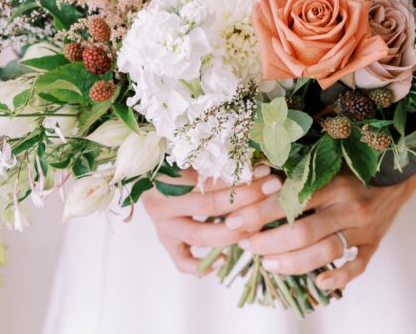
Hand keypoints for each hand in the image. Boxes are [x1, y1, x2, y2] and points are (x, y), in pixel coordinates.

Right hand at [140, 165, 282, 275]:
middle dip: (246, 200)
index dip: (240, 176)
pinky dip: (201, 265)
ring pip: (199, 235)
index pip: (210, 179)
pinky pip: (182, 260)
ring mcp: (162, 225)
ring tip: (258, 225)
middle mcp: (162, 203)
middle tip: (271, 192)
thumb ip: (217, 157)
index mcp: (166, 175)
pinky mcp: (164, 240)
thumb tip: (257, 158)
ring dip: (233, 232)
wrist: (144, 168)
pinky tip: (222, 261)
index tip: (267, 172)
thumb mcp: (191, 151)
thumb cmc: (173, 154)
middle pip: (209, 206)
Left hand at [230, 162, 415, 291]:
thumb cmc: (354, 165)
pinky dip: (338, 277)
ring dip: (292, 262)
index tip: (235, 222)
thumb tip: (256, 181)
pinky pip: (357, 265)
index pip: (290, 200)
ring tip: (268, 263)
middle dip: (269, 242)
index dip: (258, 213)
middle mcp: (350, 205)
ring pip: (325, 252)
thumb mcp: (327, 161)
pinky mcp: (374, 243)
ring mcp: (364, 227)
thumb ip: (298, 173)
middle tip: (248, 245)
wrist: (400, 171)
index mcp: (335, 180)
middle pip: (303, 231)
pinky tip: (318, 282)